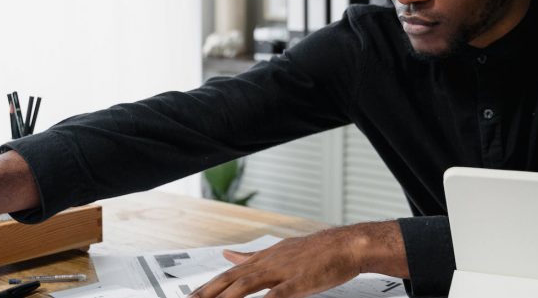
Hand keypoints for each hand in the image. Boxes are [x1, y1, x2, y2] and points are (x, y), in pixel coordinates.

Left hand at [190, 221, 406, 297]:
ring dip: (224, 297)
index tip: (191, 296)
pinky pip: (276, 295)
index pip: (227, 273)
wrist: (346, 245)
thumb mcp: (278, 250)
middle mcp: (267, 263)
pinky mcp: (298, 282)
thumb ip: (251, 255)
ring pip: (245, 285)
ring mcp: (281, 272)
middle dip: (206, 293)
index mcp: (262, 258)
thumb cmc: (317, 252)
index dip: (207, 287)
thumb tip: (227, 254)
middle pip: (229, 280)